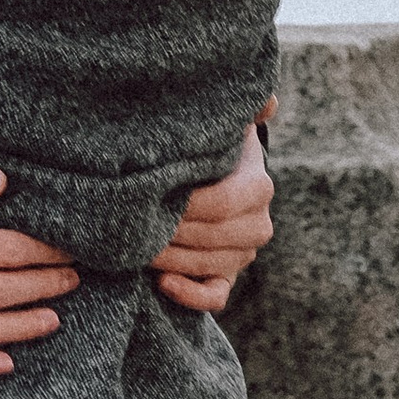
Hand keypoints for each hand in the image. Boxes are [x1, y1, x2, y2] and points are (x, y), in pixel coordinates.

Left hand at [151, 107, 276, 314]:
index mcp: (259, 187)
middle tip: (129, 223)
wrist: (213, 178)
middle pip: (211, 237)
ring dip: (169, 259)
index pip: (222, 203)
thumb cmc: (209, 145)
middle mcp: (258, 224)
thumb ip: (245, 107)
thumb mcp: (225, 123)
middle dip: (169, 231)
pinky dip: (189, 294)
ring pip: (208, 266)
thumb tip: (269, 101)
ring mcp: (244, 255)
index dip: (186, 205)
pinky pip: (214, 297)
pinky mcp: (228, 278)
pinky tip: (162, 281)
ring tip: (133, 246)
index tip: (149, 195)